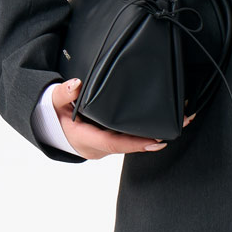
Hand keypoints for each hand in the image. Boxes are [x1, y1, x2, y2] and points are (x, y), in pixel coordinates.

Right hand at [50, 78, 193, 159]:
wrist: (51, 127)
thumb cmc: (55, 113)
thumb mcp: (55, 101)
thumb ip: (64, 93)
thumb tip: (76, 85)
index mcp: (86, 139)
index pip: (114, 144)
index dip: (136, 144)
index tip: (157, 141)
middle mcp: (100, 147)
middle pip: (130, 144)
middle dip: (155, 137)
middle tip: (179, 124)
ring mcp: (107, 146)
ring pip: (133, 142)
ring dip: (155, 134)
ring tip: (180, 120)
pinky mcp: (112, 140)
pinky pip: (131, 138)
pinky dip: (147, 131)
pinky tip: (165, 122)